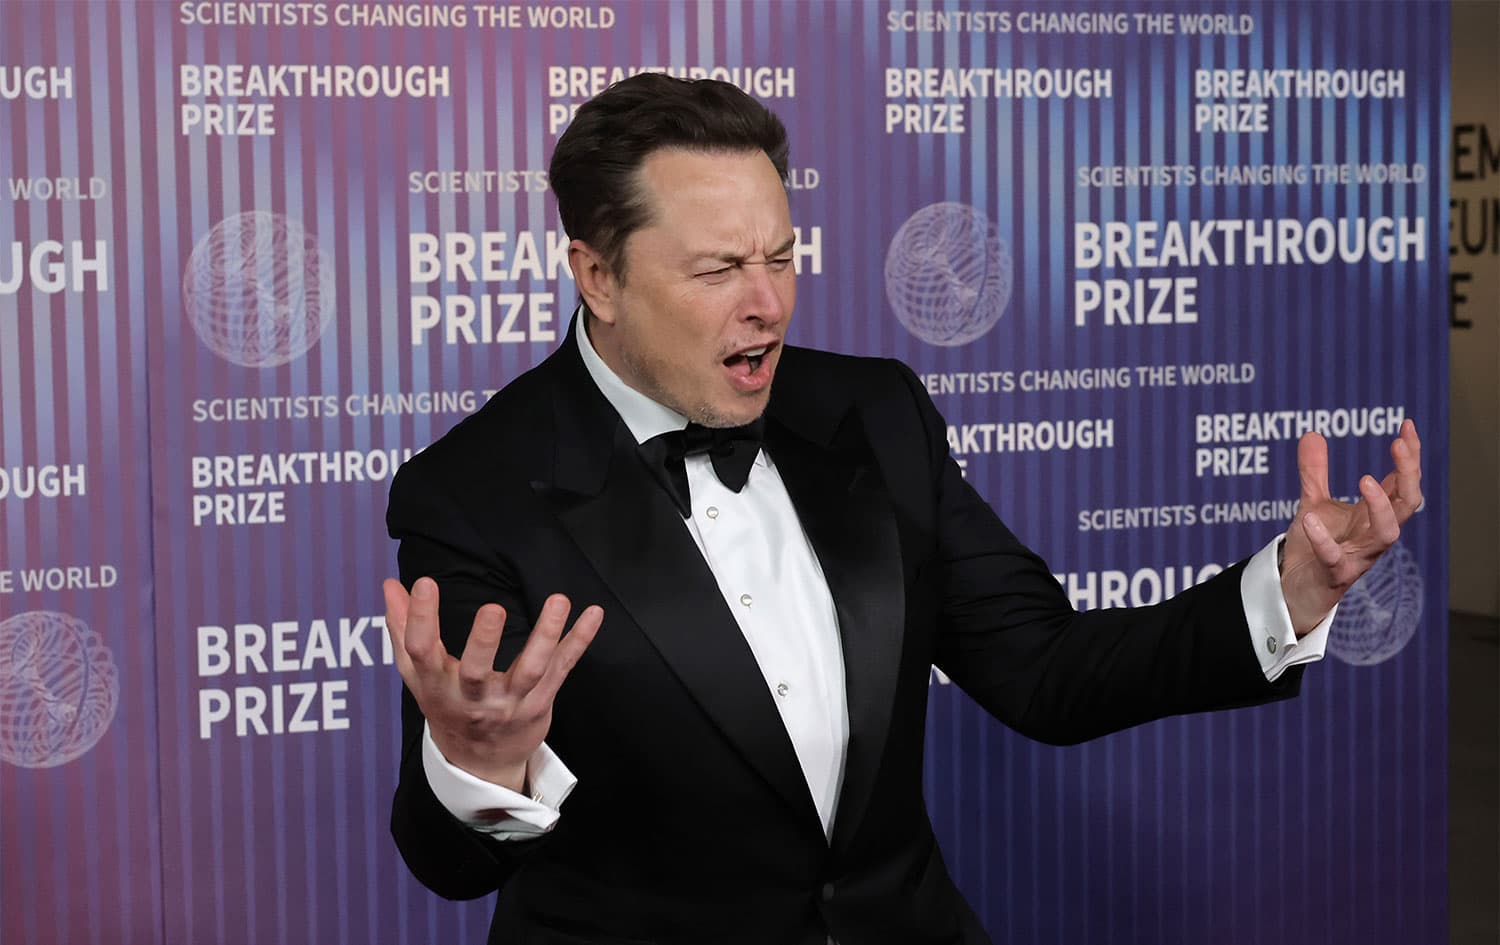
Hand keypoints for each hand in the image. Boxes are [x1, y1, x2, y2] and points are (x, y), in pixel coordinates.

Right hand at [383, 577, 601, 791]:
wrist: (480, 763)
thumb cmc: (446, 704)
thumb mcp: (419, 674)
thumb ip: (403, 628)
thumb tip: (390, 584)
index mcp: (437, 686)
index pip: (422, 652)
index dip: (421, 619)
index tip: (425, 583)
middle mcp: (473, 699)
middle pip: (476, 672)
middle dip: (484, 642)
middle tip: (491, 608)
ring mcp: (510, 704)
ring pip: (531, 671)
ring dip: (546, 635)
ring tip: (558, 600)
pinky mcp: (540, 704)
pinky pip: (562, 670)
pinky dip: (579, 642)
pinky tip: (593, 614)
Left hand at [1279, 419, 1422, 634]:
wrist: (1293, 588)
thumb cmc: (1313, 547)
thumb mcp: (1313, 503)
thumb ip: (1315, 472)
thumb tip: (1313, 433)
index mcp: (1372, 515)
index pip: (1402, 483)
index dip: (1409, 456)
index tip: (1406, 426)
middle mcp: (1373, 534)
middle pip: (1407, 504)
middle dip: (1408, 474)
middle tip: (1400, 444)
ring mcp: (1358, 555)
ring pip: (1387, 534)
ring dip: (1381, 507)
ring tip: (1366, 480)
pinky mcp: (1335, 574)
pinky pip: (1334, 558)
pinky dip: (1323, 539)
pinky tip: (1310, 518)